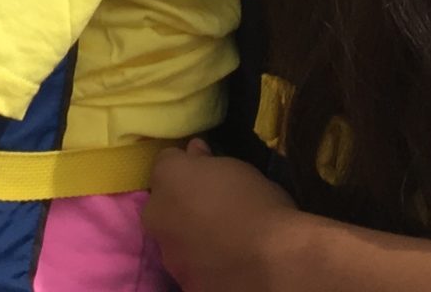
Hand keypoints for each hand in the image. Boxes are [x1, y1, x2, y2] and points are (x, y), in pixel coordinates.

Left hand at [143, 141, 299, 291]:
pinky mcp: (183, 285)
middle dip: (180, 204)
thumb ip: (208, 161)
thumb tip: (195, 152)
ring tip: (222, 241)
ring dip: (189, 237)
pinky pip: (189, 269)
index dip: (187, 166)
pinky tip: (225, 264)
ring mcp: (168, 254)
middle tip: (213, 209)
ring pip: (173, 240)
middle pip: (163, 204)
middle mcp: (157, 215)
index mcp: (168, 178)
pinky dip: (201, 265)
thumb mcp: (240, 169)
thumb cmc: (259, 204)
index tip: (207, 173)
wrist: (273, 263)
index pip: (166, 162)